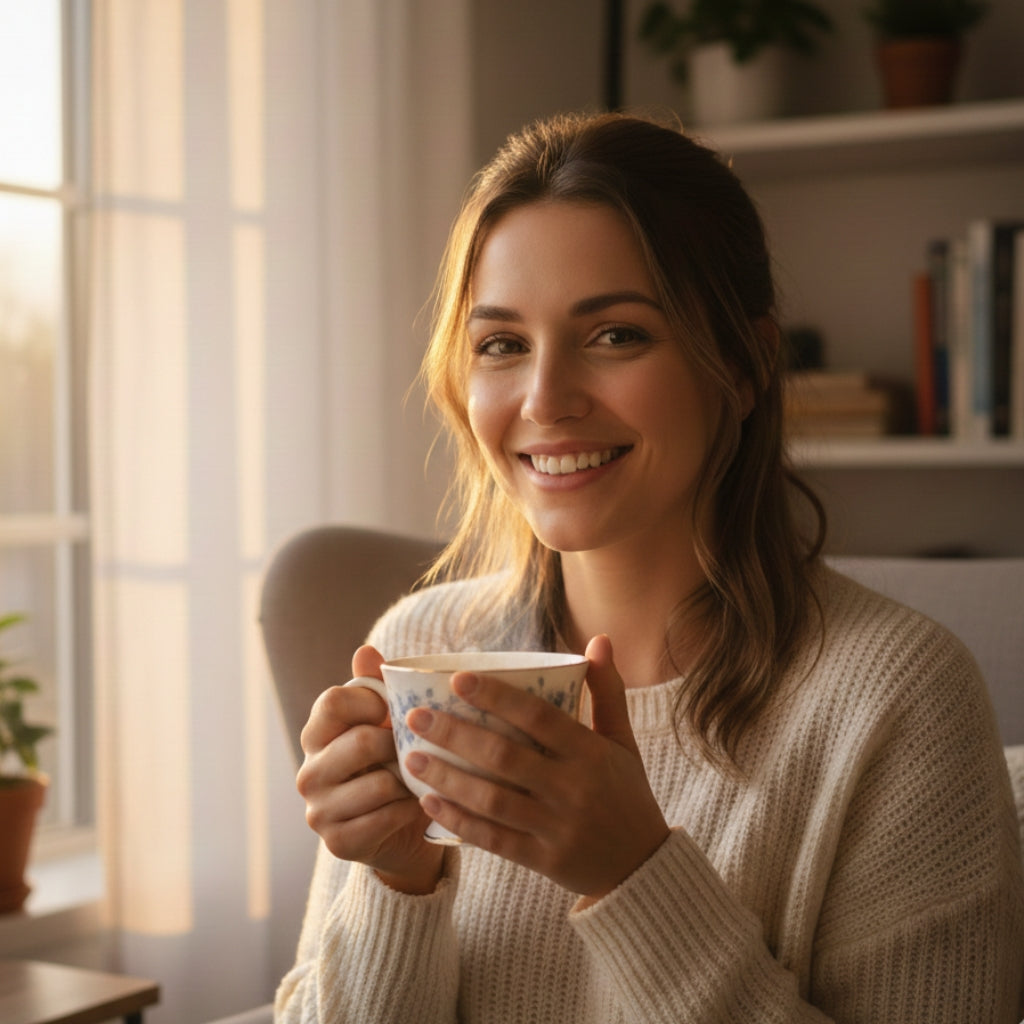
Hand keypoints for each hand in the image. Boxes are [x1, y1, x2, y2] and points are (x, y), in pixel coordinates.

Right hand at [296, 644, 443, 893]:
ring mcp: (318, 811)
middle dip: (399, 744)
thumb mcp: (386, 722)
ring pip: (379, 783)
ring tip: (418, 779)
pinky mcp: (338, 843)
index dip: (372, 701)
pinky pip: (386, 817)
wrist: (402, 831)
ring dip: (408, 781)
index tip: (394, 711)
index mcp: (316, 734)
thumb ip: (375, 685)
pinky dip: (409, 810)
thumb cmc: (393, 764)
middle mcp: (308, 772)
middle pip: (360, 741)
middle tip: (415, 750)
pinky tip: (414, 807)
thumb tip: (366, 650)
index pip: (333, 701)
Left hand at [404, 635, 668, 899]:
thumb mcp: (623, 742)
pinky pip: (493, 839)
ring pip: (493, 800)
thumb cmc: (626, 793)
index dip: (498, 697)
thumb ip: (607, 691)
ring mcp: (556, 827)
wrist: (642, 867)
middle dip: (456, 735)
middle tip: (416, 716)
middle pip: (505, 757)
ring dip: (447, 778)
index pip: (539, 718)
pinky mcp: (542, 860)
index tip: (458, 679)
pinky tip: (428, 802)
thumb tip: (599, 639)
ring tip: (412, 757)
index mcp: (591, 753)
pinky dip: (459, 820)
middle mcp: (573, 789)